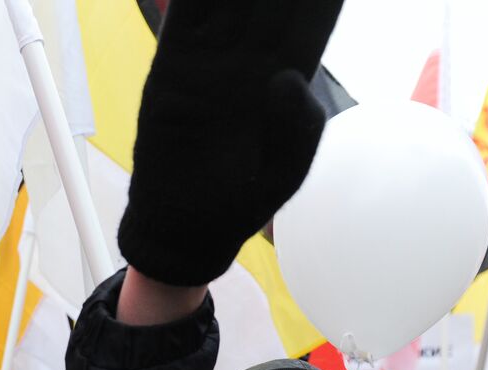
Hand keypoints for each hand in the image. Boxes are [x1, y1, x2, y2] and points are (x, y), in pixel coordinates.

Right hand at [117, 0, 344, 286]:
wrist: (186, 228)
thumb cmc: (240, 201)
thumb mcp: (286, 171)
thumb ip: (300, 125)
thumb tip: (289, 76)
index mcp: (288, 77)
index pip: (308, 20)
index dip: (316, 0)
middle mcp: (250, 60)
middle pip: (268, 1)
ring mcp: (210, 60)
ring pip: (226, 1)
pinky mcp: (171, 67)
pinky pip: (182, 20)